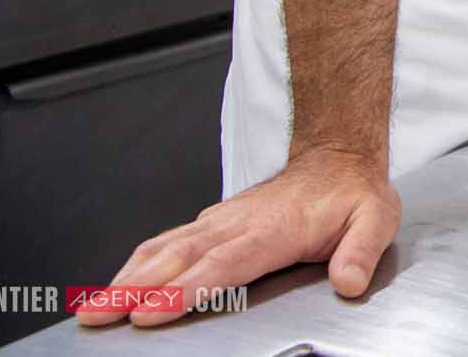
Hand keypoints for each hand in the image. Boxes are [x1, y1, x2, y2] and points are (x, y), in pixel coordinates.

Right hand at [75, 148, 400, 326]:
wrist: (338, 153)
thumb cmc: (352, 192)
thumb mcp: (375, 219)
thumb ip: (360, 252)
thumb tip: (348, 281)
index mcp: (274, 229)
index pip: (225, 263)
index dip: (188, 288)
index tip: (153, 309)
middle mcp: (238, 223)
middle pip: (180, 259)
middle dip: (136, 288)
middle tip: (99, 313)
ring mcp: (221, 220)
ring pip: (165, 248)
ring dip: (127, 277)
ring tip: (93, 305)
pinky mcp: (212, 221)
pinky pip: (167, 241)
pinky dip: (137, 262)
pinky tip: (117, 282)